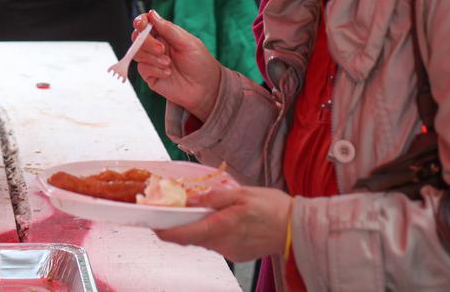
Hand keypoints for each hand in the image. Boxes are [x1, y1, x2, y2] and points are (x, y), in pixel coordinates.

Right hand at [132, 10, 220, 120]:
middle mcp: (156, 46)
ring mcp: (152, 61)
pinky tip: (168, 73)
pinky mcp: (150, 76)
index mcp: (165, 34)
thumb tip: (152, 14)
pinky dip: (155, 70)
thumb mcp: (188, 42)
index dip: (140, 21)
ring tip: (168, 63)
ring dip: (152, 58)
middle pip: (137, 38)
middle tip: (162, 49)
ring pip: (137, 53)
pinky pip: (143, 68)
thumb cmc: (200, 63)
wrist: (206, 88)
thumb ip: (168, 29)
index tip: (142, 24)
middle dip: (147, 42)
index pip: (146, 24)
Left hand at [157, 186, 292, 261]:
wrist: (297, 229)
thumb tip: (190, 199)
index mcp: (221, 227)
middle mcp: (222, 244)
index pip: (184, 234)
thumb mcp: (241, 193)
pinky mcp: (237, 255)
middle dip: (180, 226)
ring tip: (199, 211)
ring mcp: (230, 252)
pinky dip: (213, 232)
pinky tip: (221, 219)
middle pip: (192, 237)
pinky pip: (217, 243)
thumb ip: (213, 197)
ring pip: (204, 240)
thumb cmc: (272, 208)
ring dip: (198, 227)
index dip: (165, 231)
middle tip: (172, 210)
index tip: (152, 224)